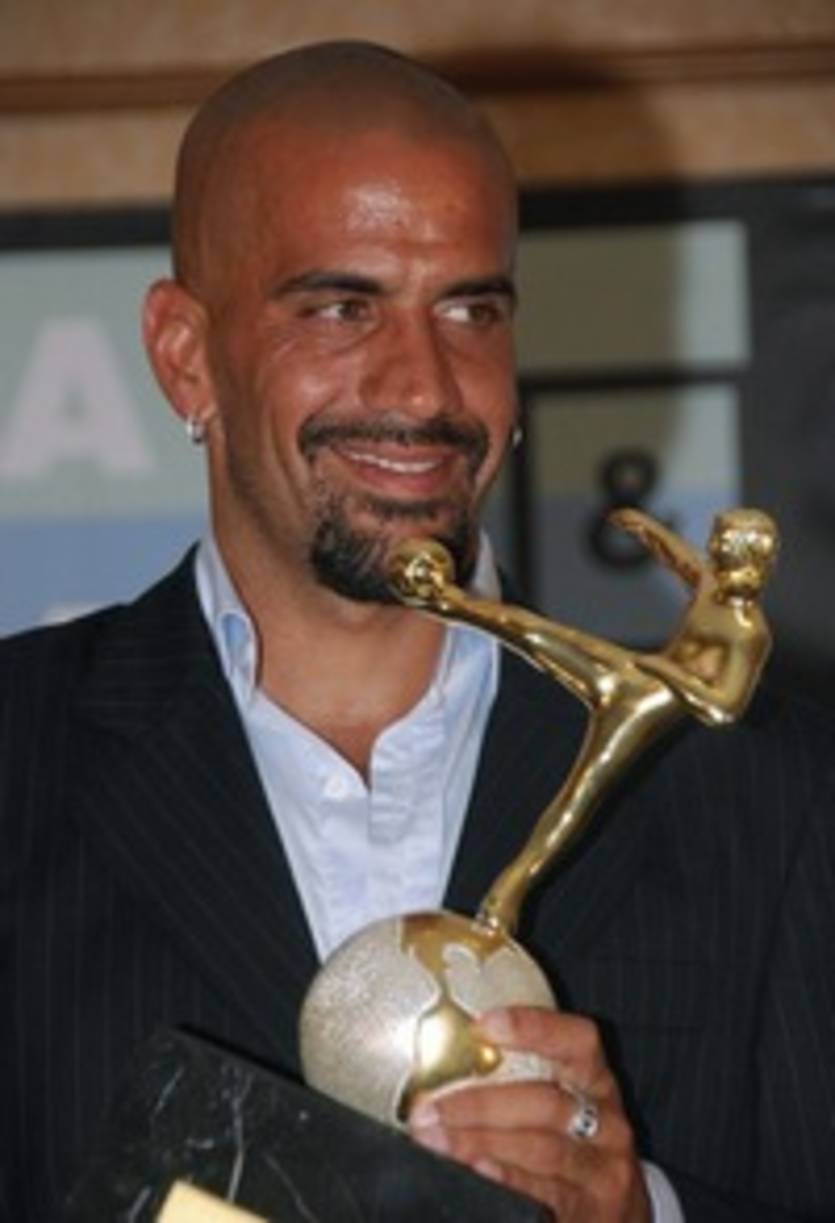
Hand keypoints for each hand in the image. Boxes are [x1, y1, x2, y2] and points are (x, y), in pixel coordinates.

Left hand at [409, 1006, 650, 1222]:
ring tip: (436, 1139)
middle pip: (546, 1103)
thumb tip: (444, 1055)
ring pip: (541, 1149)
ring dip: (479, 1142)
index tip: (482, 1025)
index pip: (577, 1041)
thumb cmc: (576, 1147)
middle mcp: (607, 1122)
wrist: (621, 1218)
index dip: (534, 1027)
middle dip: (481, 1103)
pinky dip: (508, 1179)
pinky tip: (477, 1171)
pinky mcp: (589, 1210)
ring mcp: (601, 1170)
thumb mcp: (566, 1104)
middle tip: (429, 1108)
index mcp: (596, 1081)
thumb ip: (524, 1077)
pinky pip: (545, 1193)